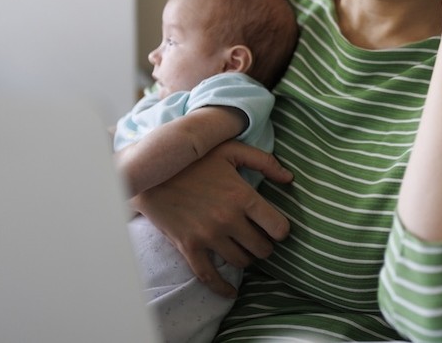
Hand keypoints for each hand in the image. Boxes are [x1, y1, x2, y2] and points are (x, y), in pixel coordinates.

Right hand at [129, 140, 292, 297]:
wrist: (151, 172)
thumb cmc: (195, 159)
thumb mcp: (231, 150)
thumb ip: (264, 161)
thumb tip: (289, 178)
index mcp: (242, 196)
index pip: (278, 227)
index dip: (281, 230)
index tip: (276, 229)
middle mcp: (228, 220)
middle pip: (261, 249)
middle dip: (264, 246)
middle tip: (259, 239)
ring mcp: (208, 236)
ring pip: (241, 261)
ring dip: (246, 258)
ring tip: (244, 249)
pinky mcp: (189, 247)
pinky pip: (209, 276)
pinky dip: (222, 287)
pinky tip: (231, 291)